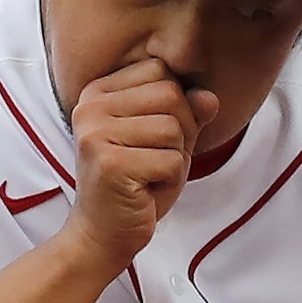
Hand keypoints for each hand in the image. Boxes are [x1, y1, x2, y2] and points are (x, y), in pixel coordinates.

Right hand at [60, 60, 210, 271]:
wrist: (103, 233)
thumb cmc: (135, 183)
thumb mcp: (165, 140)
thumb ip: (187, 112)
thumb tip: (210, 96)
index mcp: (98, 92)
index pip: (160, 70)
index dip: (176, 104)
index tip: (154, 136)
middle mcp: (91, 107)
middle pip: (170, 94)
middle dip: (181, 131)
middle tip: (155, 160)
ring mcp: (96, 134)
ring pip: (173, 128)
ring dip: (175, 158)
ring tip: (149, 175)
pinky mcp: (111, 164)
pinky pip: (171, 160)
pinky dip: (171, 180)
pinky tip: (146, 190)